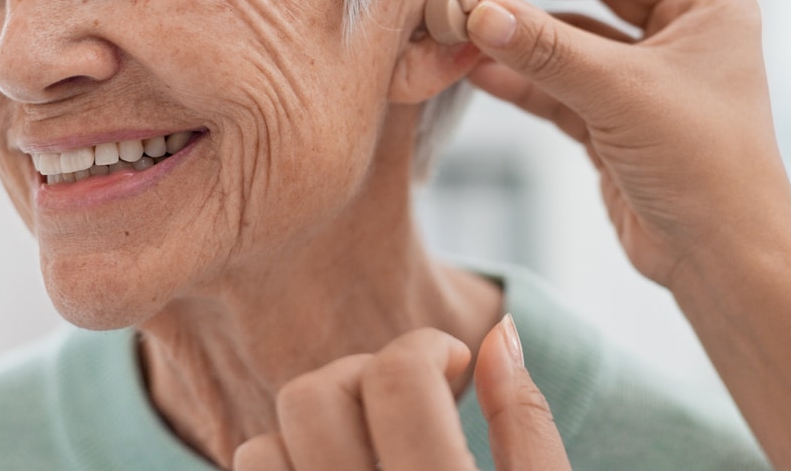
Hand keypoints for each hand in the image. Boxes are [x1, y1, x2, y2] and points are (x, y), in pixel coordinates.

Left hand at [234, 318, 570, 470]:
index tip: (454, 364)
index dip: (427, 348)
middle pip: (314, 398)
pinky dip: (285, 464)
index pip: (396, 379)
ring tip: (370, 444)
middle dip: (364, 376)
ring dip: (316, 427)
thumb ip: (528, 425)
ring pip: (262, 448)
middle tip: (410, 402)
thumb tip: (499, 333)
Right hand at [466, 0, 790, 285]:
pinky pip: (561, 85)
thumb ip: (548, 49)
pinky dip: (522, 79)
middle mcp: (680, 33)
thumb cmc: (702, 167)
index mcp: (705, 5)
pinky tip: (477, 71)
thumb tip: (480, 11)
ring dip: (518, 35)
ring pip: (570, 38)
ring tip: (461, 26)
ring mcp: (646, 79)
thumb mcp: (622, 95)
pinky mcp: (618, 122)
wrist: (723, 262)